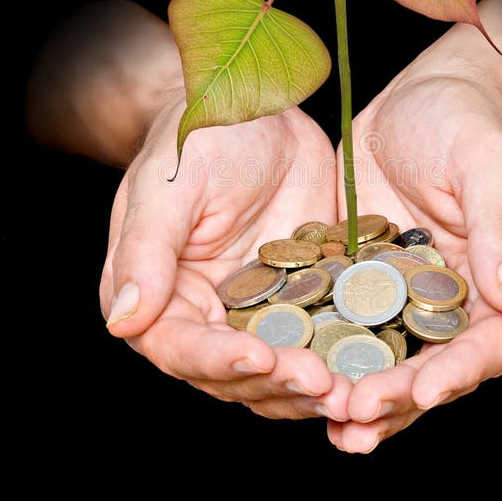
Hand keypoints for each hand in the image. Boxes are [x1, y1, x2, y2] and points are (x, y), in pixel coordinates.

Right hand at [99, 93, 353, 420]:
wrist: (258, 107)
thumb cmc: (200, 138)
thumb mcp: (171, 186)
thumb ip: (146, 252)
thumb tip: (124, 320)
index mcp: (161, 297)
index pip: (181, 348)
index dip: (219, 361)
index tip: (260, 359)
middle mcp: (207, 317)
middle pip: (237, 375)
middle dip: (279, 385)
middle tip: (326, 387)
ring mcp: (258, 313)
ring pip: (281, 371)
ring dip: (314, 388)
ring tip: (356, 393)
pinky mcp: (303, 300)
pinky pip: (322, 338)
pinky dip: (344, 356)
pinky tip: (377, 365)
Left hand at [328, 71, 501, 452]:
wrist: (423, 92)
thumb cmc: (468, 117)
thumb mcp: (487, 162)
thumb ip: (498, 229)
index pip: (496, 339)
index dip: (458, 371)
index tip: (421, 393)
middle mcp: (473, 297)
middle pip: (442, 363)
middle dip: (402, 397)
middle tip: (357, 422)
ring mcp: (420, 293)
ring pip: (398, 356)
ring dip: (368, 392)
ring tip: (334, 427)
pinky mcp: (376, 281)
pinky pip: (356, 325)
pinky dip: (336, 353)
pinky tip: (304, 375)